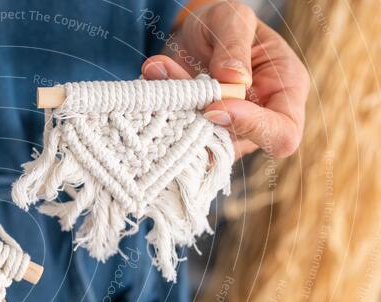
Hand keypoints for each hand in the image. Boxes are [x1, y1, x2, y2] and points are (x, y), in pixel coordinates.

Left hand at [142, 0, 308, 158]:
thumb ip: (234, 44)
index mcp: (286, 90)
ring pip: (202, 145)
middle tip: (178, 86)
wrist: (194, 33)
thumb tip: (234, 80)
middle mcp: (260, 118)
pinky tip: (154, 79)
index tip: (214, 106)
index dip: (251, 127)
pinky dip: (163, 112)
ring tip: (160, 70)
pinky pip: (180, 138)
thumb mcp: (232, 18)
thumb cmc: (223, 24)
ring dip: (177, 112)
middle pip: (236, 144)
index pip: (283, 133)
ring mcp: (228, 132)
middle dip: (201, 119)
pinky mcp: (200, 136)